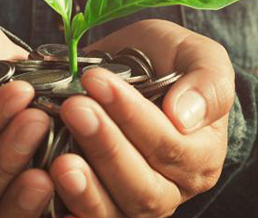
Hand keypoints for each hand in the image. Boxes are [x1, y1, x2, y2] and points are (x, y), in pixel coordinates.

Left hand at [50, 19, 233, 217]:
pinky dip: (73, 210)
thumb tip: (184, 116)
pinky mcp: (105, 205)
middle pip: (143, 186)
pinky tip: (50, 193)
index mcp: (200, 153)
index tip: (96, 80)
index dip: (131, 115)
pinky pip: (92, 217)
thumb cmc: (167, 62)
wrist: (141, 70)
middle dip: (106, 148)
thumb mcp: (196, 55)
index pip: (168, 145)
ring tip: (60, 162)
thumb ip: (207, 82)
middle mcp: (172, 187)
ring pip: (117, 211)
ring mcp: (137, 202)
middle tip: (73, 109)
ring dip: (87, 189)